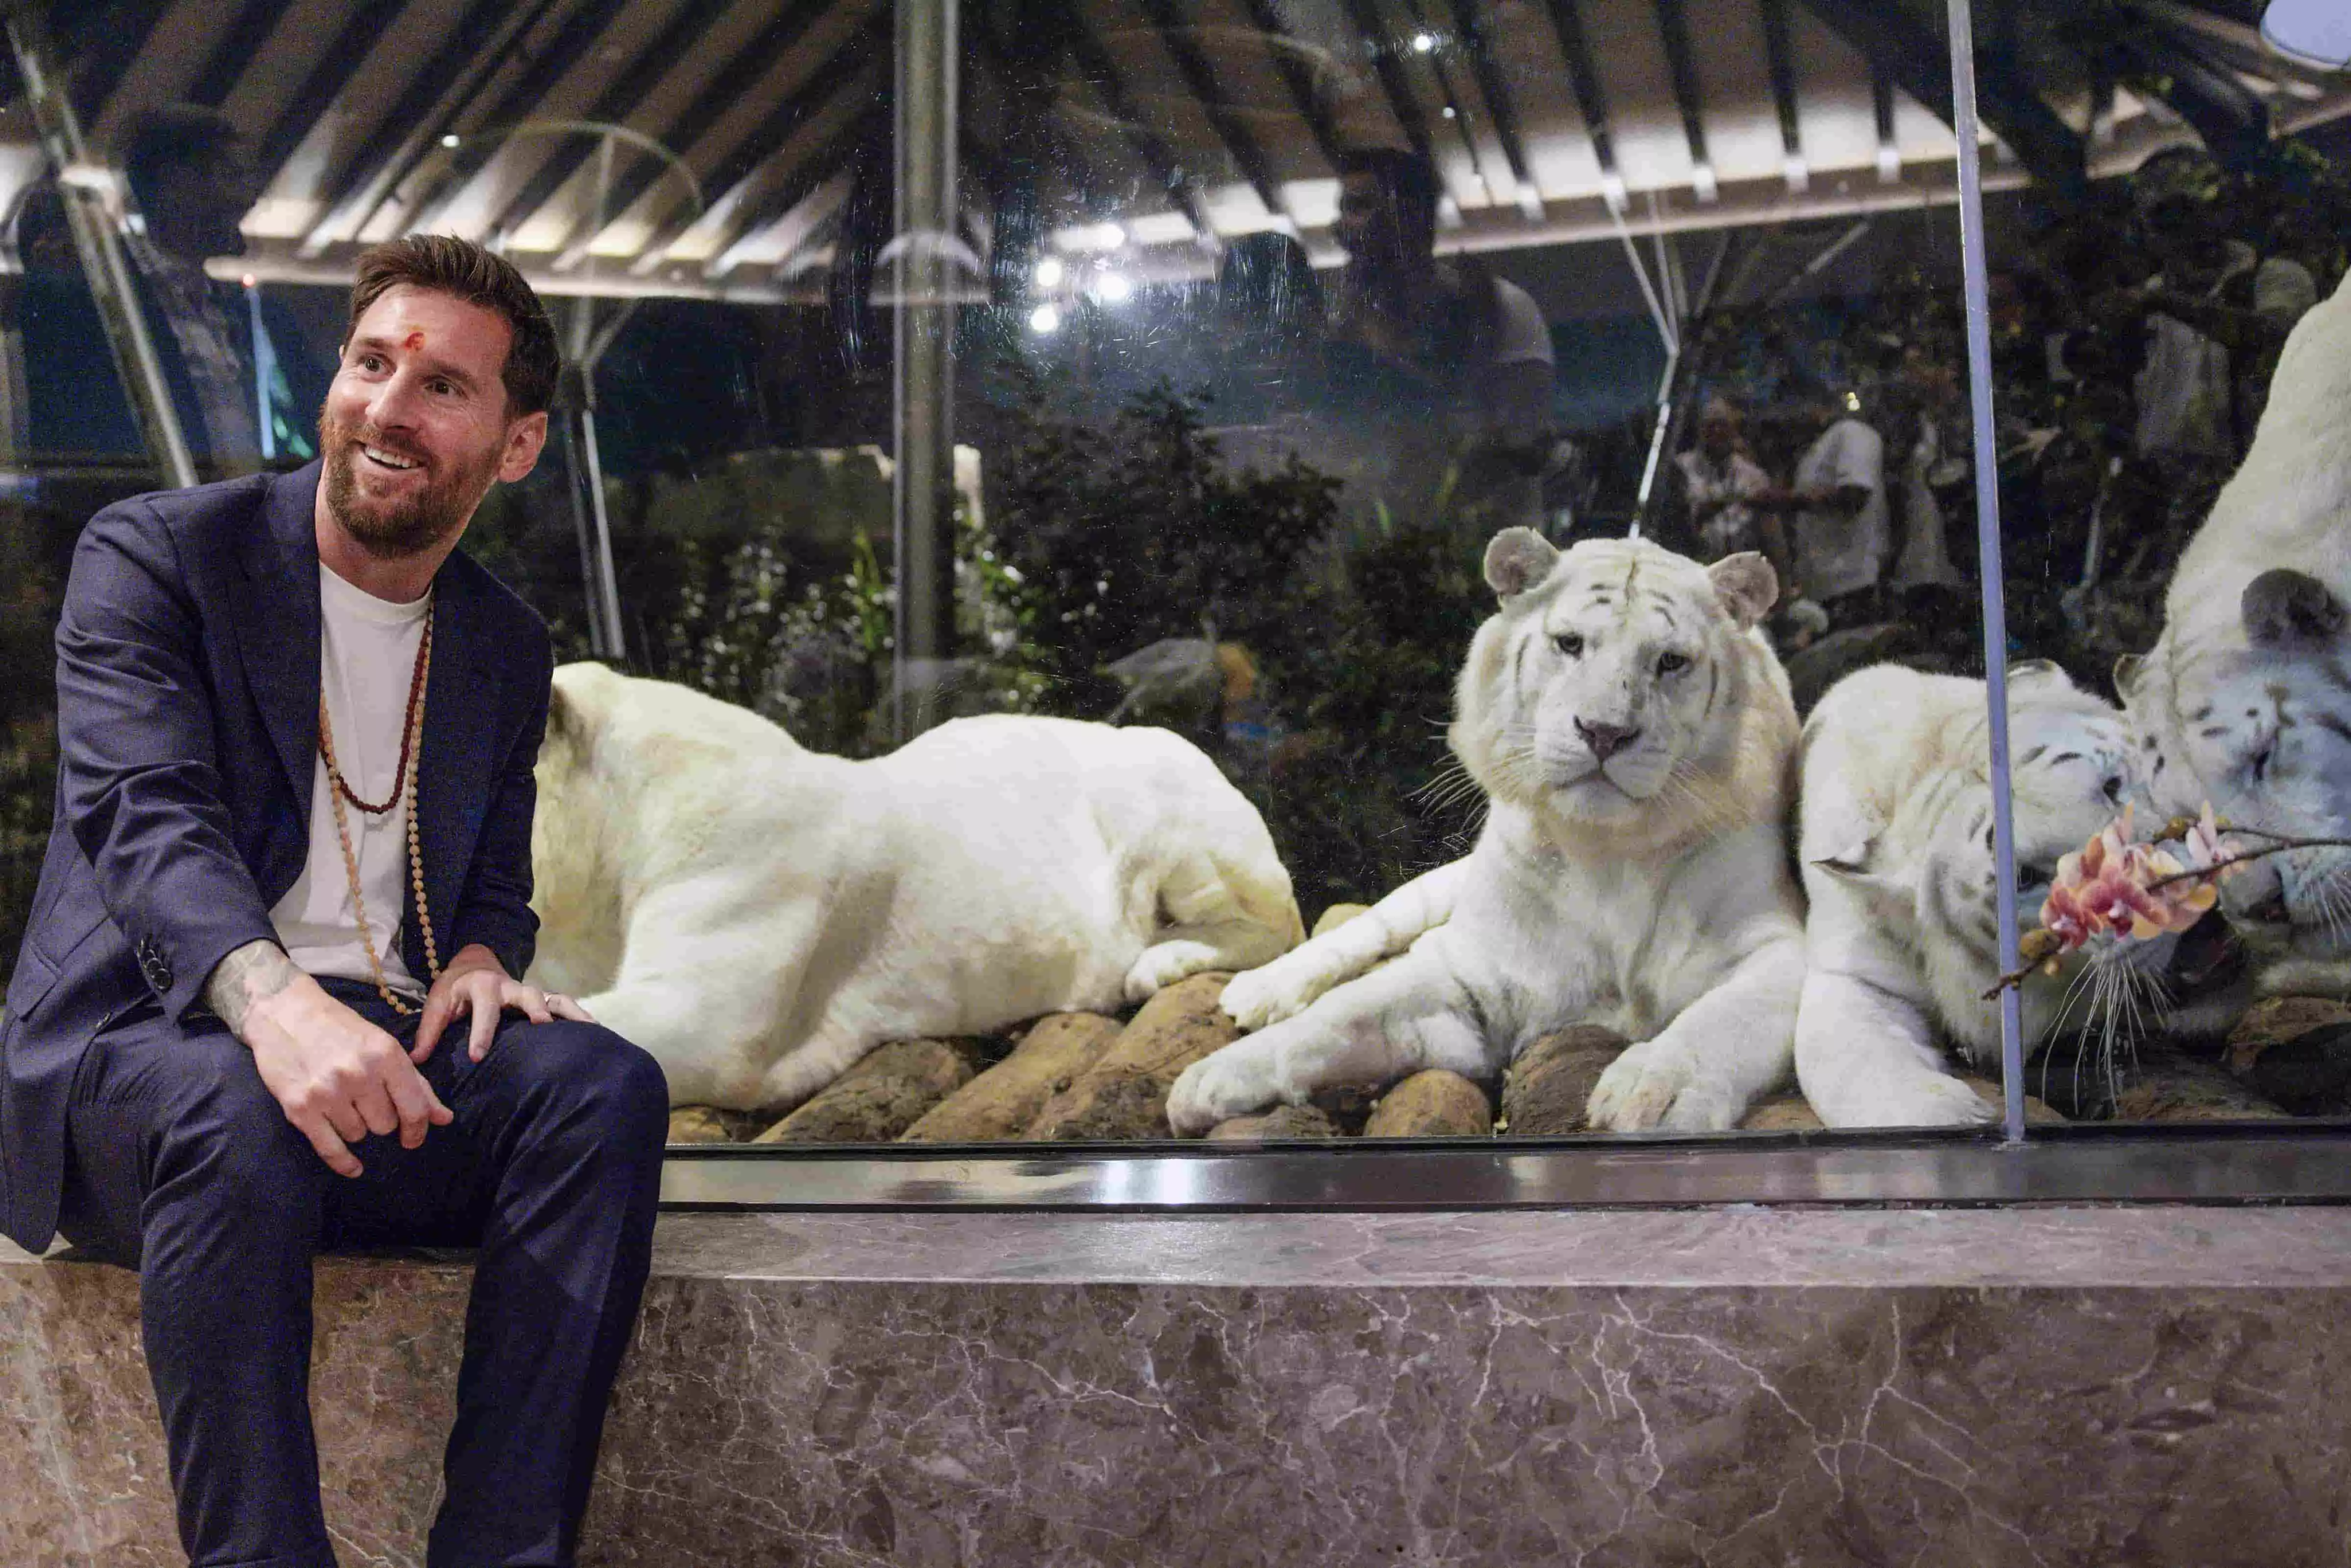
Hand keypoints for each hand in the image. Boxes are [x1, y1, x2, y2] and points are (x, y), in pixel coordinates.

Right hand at [241, 970, 452, 1177]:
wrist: (284, 1013)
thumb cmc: (341, 1029)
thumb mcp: (384, 1046)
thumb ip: (415, 1084)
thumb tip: (444, 1118)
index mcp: (386, 1054)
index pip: (414, 1108)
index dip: (418, 1129)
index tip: (414, 1138)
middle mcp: (359, 1073)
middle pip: (385, 1125)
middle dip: (380, 1120)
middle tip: (366, 1103)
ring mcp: (328, 1091)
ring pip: (358, 1135)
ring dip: (355, 1127)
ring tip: (343, 1103)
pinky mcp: (300, 1107)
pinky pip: (330, 1149)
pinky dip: (344, 1162)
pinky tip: (354, 1168)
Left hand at [412, 946, 595, 1064]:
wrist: (473, 965)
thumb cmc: (453, 988)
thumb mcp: (436, 1003)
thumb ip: (429, 1031)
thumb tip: (417, 1061)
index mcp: (482, 987)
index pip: (484, 1010)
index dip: (481, 1033)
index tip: (478, 1056)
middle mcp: (511, 987)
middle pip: (528, 994)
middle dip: (535, 1010)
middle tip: (541, 1028)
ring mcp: (528, 993)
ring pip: (552, 998)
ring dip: (567, 1013)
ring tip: (585, 1030)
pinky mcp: (540, 1000)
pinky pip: (563, 1004)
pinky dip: (578, 1015)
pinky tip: (592, 1031)